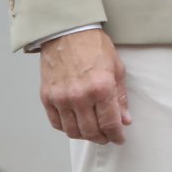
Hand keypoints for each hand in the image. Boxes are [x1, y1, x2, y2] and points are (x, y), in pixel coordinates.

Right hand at [40, 29, 130, 143]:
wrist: (68, 33)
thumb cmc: (94, 47)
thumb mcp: (116, 69)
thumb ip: (120, 97)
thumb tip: (124, 119)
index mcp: (101, 88)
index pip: (109, 123)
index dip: (116, 135)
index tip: (119, 138)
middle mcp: (80, 96)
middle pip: (90, 131)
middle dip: (102, 138)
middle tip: (107, 137)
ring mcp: (61, 98)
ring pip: (72, 131)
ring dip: (85, 136)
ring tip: (93, 133)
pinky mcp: (47, 98)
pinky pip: (56, 123)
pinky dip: (67, 128)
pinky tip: (75, 125)